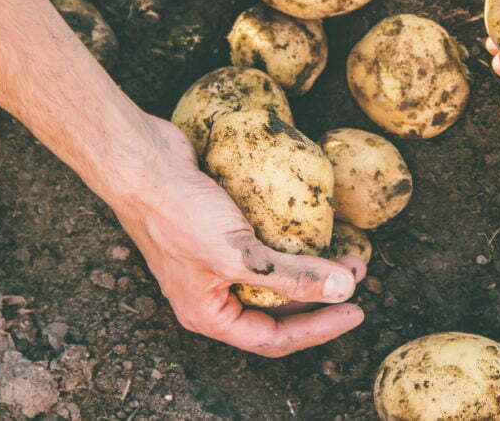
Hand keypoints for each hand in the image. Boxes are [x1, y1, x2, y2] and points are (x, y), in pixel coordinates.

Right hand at [108, 117, 365, 356]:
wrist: (142, 161)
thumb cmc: (178, 213)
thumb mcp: (239, 255)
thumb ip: (291, 276)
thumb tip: (344, 290)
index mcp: (210, 314)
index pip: (274, 338)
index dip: (319, 328)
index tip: (357, 311)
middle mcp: (214, 292)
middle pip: (277, 308)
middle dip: (320, 294)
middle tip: (357, 274)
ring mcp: (217, 259)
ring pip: (274, 275)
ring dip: (311, 266)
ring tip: (346, 251)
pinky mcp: (224, 227)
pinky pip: (267, 243)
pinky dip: (293, 240)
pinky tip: (318, 226)